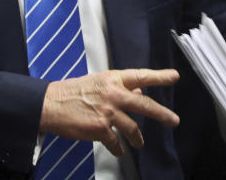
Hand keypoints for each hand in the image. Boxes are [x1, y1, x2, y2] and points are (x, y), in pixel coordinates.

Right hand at [39, 68, 179, 156]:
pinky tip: (119, 150)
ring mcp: (107, 112)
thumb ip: (119, 88)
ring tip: (139, 144)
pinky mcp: (100, 129)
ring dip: (137, 139)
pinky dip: (119, 148)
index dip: (159, 76)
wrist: (51, 104)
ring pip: (132, 129)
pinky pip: (116, 142)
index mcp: (112, 79)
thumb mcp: (98, 83)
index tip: (174, 76)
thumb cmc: (73, 92)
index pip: (140, 76)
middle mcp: (113, 94)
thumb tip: (139, 93)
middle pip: (143, 105)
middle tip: (174, 121)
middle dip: (162, 114)